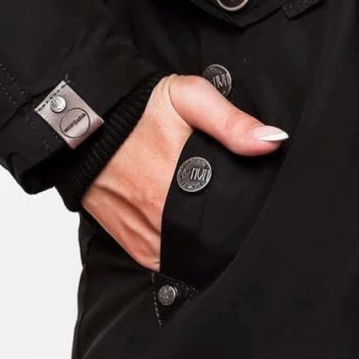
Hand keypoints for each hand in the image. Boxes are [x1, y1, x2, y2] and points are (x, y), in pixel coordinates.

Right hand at [80, 72, 288, 268]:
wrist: (87, 123)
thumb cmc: (138, 110)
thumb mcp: (190, 98)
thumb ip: (232, 122)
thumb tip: (271, 141)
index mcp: (179, 181)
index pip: (228, 218)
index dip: (245, 215)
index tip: (255, 208)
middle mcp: (159, 215)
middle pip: (209, 241)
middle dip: (225, 231)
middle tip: (232, 212)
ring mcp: (143, 234)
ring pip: (187, 255)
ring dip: (200, 243)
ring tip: (209, 220)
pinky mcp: (130, 243)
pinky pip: (162, 260)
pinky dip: (177, 251)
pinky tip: (186, 231)